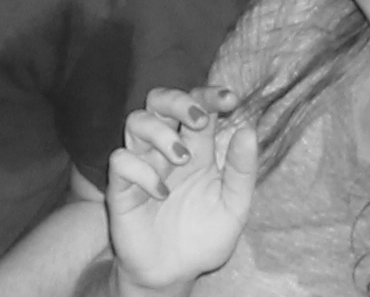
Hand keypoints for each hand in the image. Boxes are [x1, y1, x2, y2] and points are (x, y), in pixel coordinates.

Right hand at [105, 87, 258, 296]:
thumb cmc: (203, 237)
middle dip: (178, 100)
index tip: (230, 99)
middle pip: (158, 100)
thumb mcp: (233, 207)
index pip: (197, 106)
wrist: (175, 273)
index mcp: (196, 150)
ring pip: (136, 121)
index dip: (209, 96)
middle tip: (199, 120)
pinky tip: (162, 193)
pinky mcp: (121, 186)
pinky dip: (143, 171)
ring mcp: (142, 165)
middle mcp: (166, 150)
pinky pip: (122, 160)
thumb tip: (249, 130)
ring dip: (161, 133)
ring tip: (182, 158)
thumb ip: (241, 172)